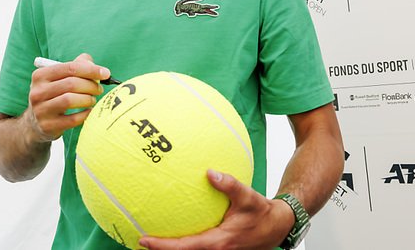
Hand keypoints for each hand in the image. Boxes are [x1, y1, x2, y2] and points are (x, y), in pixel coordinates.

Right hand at [26, 53, 108, 140]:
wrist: (36, 123)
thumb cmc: (54, 95)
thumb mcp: (59, 78)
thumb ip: (77, 66)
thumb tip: (93, 64)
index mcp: (40, 75)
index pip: (70, 68)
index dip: (91, 70)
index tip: (106, 73)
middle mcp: (37, 92)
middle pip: (71, 84)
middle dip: (91, 86)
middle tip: (99, 89)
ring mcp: (41, 110)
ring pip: (70, 100)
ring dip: (87, 99)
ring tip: (92, 100)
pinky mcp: (48, 126)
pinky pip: (72, 119)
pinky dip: (85, 114)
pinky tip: (88, 111)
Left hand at [139, 170, 294, 249]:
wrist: (276, 227)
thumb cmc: (261, 213)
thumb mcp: (248, 197)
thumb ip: (229, 185)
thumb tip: (210, 172)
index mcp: (218, 242)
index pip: (184, 247)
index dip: (163, 246)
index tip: (143, 240)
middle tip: (137, 241)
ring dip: (169, 248)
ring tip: (147, 238)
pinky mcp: (218, 248)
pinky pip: (194, 247)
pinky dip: (181, 243)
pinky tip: (171, 228)